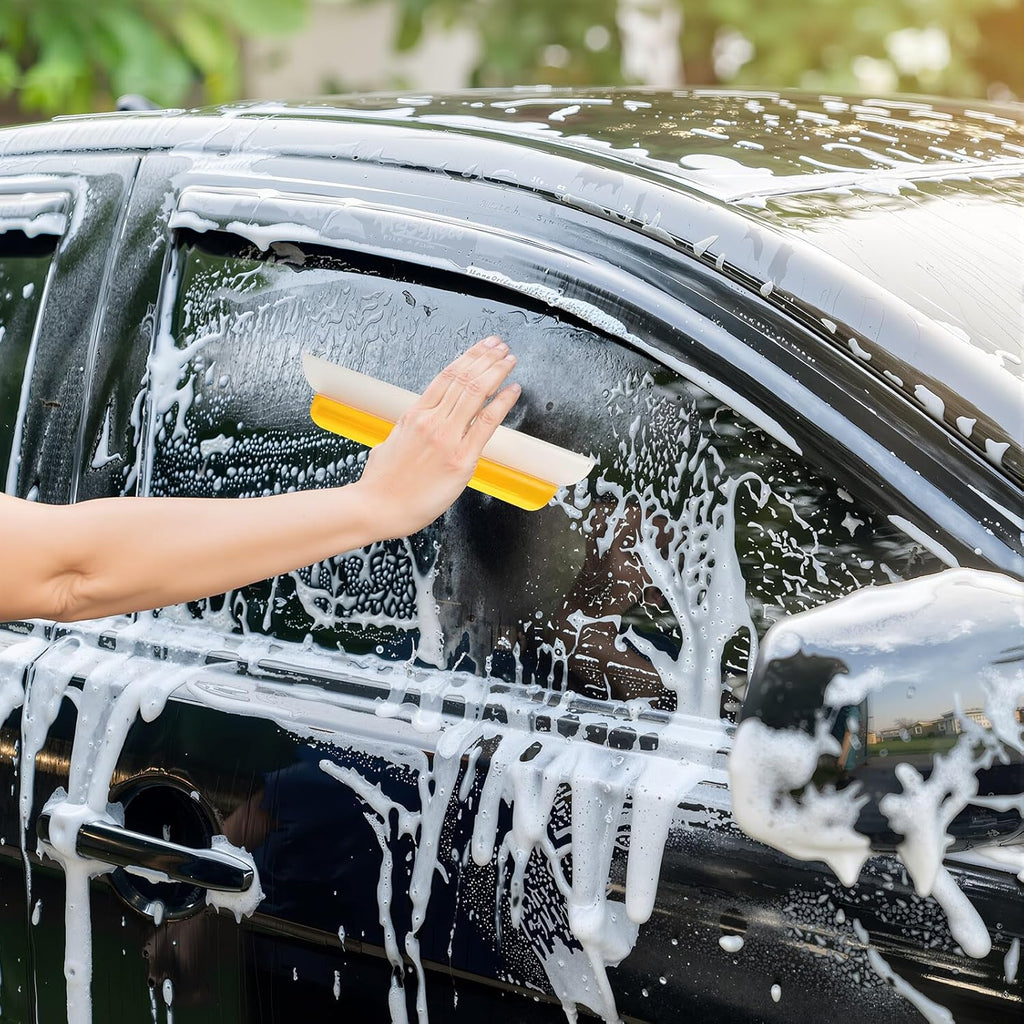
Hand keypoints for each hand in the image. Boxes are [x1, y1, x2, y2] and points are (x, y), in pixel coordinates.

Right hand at [355, 337, 520, 537]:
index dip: (468, 358)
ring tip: (509, 359)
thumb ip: (406, 432)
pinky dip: (502, 403)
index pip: (446, 377)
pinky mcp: (461, 459)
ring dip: (496, 372)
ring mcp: (446, 438)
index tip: (482, 348)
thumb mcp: (389, 444)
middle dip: (486, 358)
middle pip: (464, 379)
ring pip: (476, 393)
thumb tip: (413, 428)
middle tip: (500, 346)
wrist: (376, 508)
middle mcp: (431, 421)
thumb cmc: (380, 484)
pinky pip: (486, 423)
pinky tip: (512, 391)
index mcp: (414, 416)